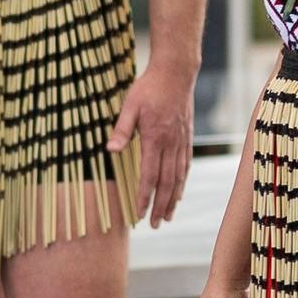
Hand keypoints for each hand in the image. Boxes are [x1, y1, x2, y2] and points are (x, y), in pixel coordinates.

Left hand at [112, 65, 196, 224]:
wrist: (176, 72)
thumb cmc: (149, 87)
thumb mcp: (130, 106)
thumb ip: (121, 130)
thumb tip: (110, 151)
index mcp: (155, 138)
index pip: (149, 175)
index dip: (144, 197)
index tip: (139, 214)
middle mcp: (171, 143)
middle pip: (166, 182)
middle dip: (160, 205)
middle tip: (154, 224)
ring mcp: (182, 141)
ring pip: (178, 177)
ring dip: (173, 199)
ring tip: (167, 217)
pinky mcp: (187, 137)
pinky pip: (186, 165)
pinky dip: (182, 182)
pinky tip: (179, 193)